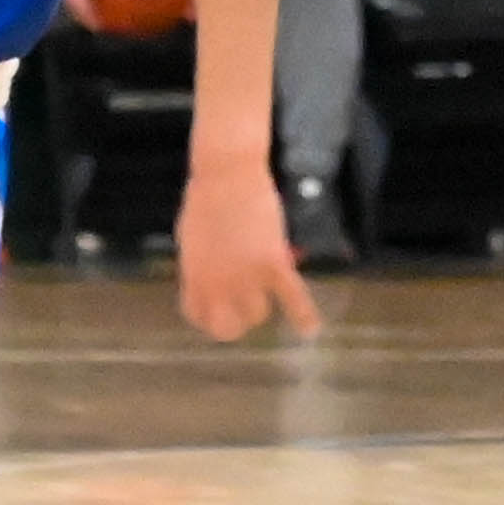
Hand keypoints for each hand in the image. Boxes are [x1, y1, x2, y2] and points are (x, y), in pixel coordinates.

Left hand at [173, 158, 321, 344]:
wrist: (227, 173)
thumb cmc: (207, 197)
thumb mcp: (193, 238)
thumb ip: (201, 264)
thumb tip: (210, 281)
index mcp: (192, 274)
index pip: (197, 315)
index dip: (208, 317)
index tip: (217, 312)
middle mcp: (216, 282)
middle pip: (227, 325)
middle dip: (236, 322)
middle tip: (243, 314)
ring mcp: (245, 274)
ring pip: (257, 314)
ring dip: (261, 306)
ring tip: (265, 295)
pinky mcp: (272, 262)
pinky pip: (292, 297)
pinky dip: (304, 315)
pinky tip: (311, 331)